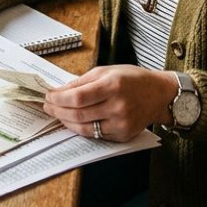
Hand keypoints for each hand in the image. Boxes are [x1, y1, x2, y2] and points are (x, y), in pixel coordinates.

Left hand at [42, 66, 178, 142]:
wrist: (158, 94)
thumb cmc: (132, 79)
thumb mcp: (106, 71)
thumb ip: (81, 82)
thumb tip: (58, 92)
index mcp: (113, 86)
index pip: (77, 98)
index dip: (58, 99)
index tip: (48, 96)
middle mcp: (118, 106)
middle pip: (78, 114)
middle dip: (58, 110)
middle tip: (48, 106)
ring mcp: (121, 123)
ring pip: (84, 128)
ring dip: (66, 121)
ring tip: (58, 114)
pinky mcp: (123, 135)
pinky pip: (96, 135)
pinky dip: (81, 128)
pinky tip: (74, 121)